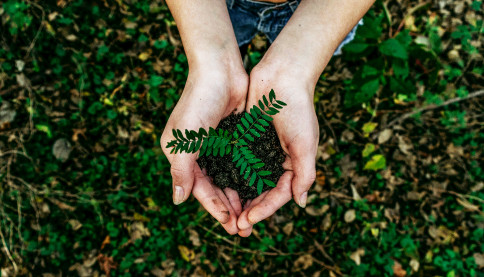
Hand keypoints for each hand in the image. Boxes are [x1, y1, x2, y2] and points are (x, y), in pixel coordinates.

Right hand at [160, 66, 247, 234]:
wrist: (220, 69)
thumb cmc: (198, 102)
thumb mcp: (185, 139)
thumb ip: (181, 170)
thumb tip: (178, 201)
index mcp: (181, 155)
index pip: (199, 189)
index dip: (214, 208)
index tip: (230, 225)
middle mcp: (198, 153)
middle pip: (215, 188)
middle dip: (229, 208)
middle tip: (244, 228)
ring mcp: (216, 145)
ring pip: (229, 179)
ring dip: (239, 197)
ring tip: (252, 216)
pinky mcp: (233, 137)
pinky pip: (240, 164)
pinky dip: (247, 178)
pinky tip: (258, 191)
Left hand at [236, 61, 318, 236]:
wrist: (282, 75)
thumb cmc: (298, 109)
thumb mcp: (306, 143)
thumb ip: (304, 173)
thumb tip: (301, 203)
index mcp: (293, 164)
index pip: (278, 194)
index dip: (264, 210)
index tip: (248, 221)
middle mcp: (275, 160)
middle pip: (261, 192)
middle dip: (249, 210)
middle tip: (234, 227)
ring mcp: (259, 150)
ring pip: (246, 180)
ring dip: (237, 197)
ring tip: (225, 213)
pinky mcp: (245, 138)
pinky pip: (236, 161)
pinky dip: (228, 175)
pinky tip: (217, 186)